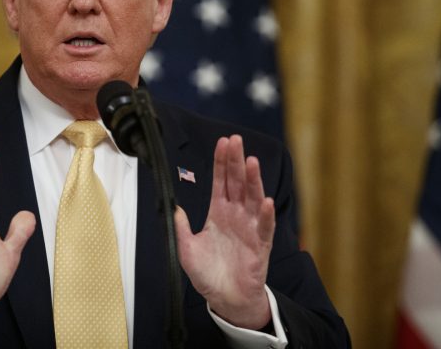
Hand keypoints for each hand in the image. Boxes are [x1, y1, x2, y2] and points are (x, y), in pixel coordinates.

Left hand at [174, 135, 274, 329]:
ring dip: (253, 180)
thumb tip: (174, 207)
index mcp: (218, 213)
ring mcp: (249, 228)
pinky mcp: (260, 245)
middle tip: (236, 140)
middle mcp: (236, 215)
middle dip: (235, 161)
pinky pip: (264, 228)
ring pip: (253, 199)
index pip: (220, 182)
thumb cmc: (208, 274)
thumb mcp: (186, 249)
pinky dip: (266, 215)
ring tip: (250, 162)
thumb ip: (181, 227)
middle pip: (237, 183)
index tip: (222, 143)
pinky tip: (266, 201)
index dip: (221, 162)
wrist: (225, 299)